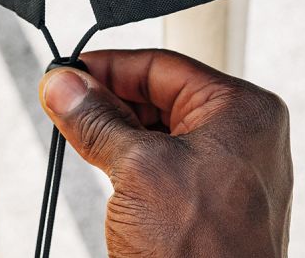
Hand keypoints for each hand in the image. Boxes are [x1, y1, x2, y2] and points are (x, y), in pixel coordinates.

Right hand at [39, 49, 292, 257]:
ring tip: (74, 130)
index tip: (67, 73)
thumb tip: (65, 85)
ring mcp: (226, 168)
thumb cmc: (202, 253)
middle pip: (158, 95)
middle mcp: (241, 133)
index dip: (108, 67)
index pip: (162, 66)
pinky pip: (162, 160)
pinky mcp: (207, 197)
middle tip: (62, 101)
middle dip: (107, 100)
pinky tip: (98, 158)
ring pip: (156, 128)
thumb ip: (96, 120)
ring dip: (113, 129)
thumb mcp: (137, 169)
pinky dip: (126, 157)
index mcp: (242, 110)